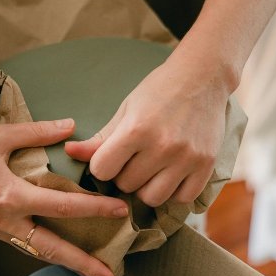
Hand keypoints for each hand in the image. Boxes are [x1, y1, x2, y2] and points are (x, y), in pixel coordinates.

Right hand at [0, 119, 128, 275]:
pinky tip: (51, 246)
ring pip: (34, 250)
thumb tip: (69, 127)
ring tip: (87, 270)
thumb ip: (37, 133)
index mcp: (12, 196)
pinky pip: (17, 243)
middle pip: (52, 248)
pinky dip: (38, 247)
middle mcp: (5, 221)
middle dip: (82, 264)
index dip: (95, 209)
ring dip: (62, 261)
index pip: (63, 207)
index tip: (119, 211)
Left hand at [65, 60, 229, 206]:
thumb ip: (99, 138)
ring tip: (150, 169)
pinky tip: (170, 174)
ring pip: (153, 198)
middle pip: (126, 185)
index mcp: (136, 129)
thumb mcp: (125, 110)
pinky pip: (183, 198)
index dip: (101, 166)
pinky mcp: (207, 165)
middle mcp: (163, 146)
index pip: (102, 170)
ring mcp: (187, 158)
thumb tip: (68, 153)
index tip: (109, 156)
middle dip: (124, 175)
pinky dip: (173, 191)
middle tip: (133, 158)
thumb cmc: (158, 91)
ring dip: (146, 188)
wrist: (203, 77)